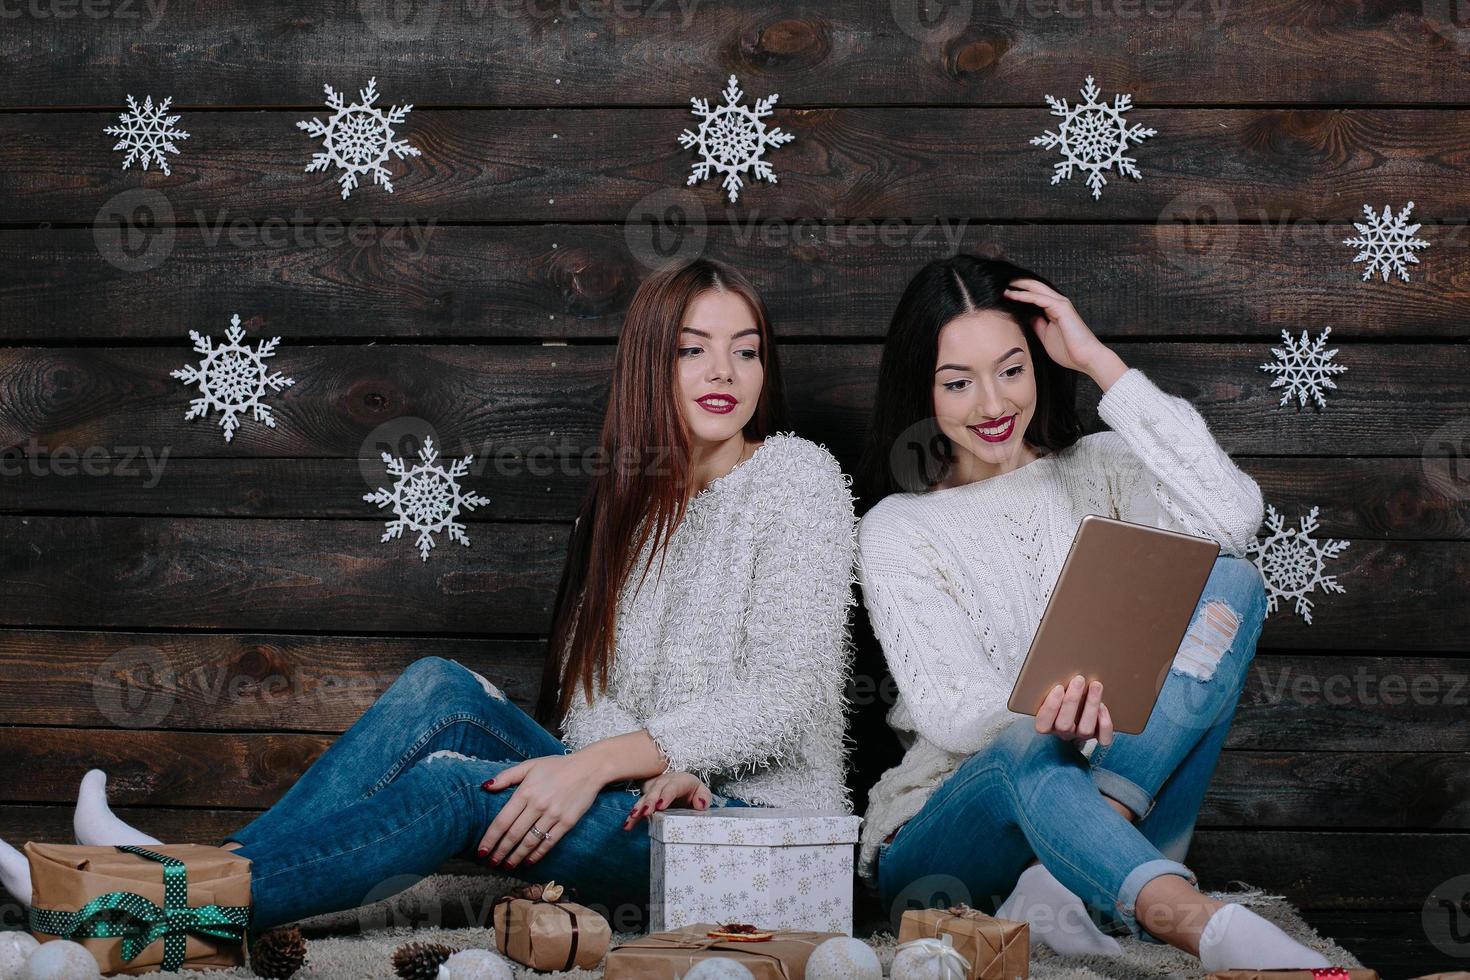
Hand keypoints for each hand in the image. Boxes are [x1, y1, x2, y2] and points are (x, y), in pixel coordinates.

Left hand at [478, 754, 600, 868]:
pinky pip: (549, 843)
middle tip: (491, 863)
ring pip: (530, 842)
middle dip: (500, 852)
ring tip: (507, 866)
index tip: (481, 851)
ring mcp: (554, 815)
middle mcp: (538, 804)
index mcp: (526, 791)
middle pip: (514, 835)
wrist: (589, 768)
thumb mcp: (530, 765)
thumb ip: (506, 776)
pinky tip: (528, 861)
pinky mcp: (567, 822)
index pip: (502, 821)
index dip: (490, 838)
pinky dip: (537, 854)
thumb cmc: (557, 766)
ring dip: (516, 857)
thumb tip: (485, 787)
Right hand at [623, 771, 713, 829]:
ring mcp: (654, 790)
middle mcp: (664, 783)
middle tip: (646, 812)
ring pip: (644, 798)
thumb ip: (704, 797)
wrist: (681, 784)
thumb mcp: (702, 791)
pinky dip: (633, 816)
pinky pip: (639, 807)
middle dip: (650, 801)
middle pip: (655, 791)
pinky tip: (627, 825)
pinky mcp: (647, 800)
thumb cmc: (693, 791)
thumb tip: (699, 805)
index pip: (673, 787)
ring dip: (638, 808)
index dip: (666, 795)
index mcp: (680, 781)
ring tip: (632, 818)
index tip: (661, 805)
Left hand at [1002, 278, 1110, 374]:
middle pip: (1034, 287)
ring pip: (1036, 289)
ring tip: (1002, 285)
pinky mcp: (1061, 308)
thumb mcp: (1045, 337)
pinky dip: (1025, 295)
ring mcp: (1060, 304)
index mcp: (1054, 310)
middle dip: (1017, 284)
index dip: (1019, 292)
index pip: (1034, 295)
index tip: (1002, 294)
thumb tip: (1025, 318)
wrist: (1086, 359)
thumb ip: (1037, 326)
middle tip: (999, 283)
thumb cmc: (1069, 351)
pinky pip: (1039, 298)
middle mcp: (1057, 303)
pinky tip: (1012, 295)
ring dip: (1018, 286)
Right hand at [1034, 674, 1114, 747]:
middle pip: (1064, 725)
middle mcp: (1063, 733)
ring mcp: (1080, 736)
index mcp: (1046, 724)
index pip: (1043, 723)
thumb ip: (1051, 686)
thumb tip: (1055, 666)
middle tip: (1079, 680)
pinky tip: (1103, 707)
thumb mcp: (1052, 692)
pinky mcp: (1097, 736)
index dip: (1051, 706)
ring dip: (1091, 706)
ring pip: (1085, 730)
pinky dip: (1105, 724)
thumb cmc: (1062, 696)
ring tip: (1095, 686)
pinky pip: (1103, 739)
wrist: (1077, 709)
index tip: (1058, 687)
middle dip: (1072, 700)